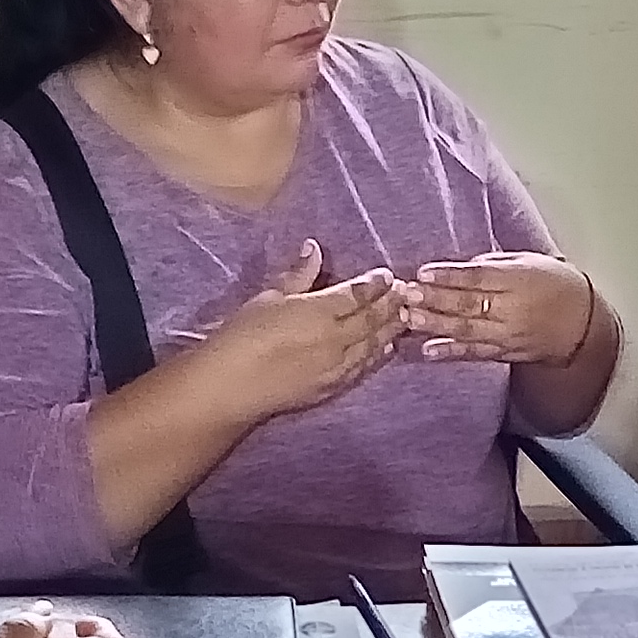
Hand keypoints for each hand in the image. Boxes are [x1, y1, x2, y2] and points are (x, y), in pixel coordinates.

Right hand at [188, 240, 400, 420]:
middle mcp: (335, 339)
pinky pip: (363, 367)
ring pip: (374, 345)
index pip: (358, 294)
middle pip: (373, 319)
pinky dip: (378, 355)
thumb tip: (313, 249)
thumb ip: (297, 276)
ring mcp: (336, 366)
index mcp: (319, 311)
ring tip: (405, 316)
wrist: (230, 388)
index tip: (388, 275)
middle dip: (392, 304)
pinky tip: (386, 348)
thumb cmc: (240, 337)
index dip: (376, 283)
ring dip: (392, 329)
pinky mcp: (331, 388)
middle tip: (408, 292)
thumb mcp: (267, 299)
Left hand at [400, 253, 595, 364]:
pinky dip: (450, 351)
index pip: (480, 276)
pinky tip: (427, 349)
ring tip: (409, 318)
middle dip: (435, 299)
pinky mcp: (504, 353)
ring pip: (467, 330)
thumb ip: (493, 263)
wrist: (582, 325)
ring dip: (435, 325)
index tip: (424, 272)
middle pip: (469, 303)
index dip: (450, 275)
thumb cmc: (554, 284)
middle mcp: (513, 309)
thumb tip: (457, 267)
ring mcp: (507, 334)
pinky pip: (473, 353)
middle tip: (406, 293)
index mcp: (519, 280)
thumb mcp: (528, 261)